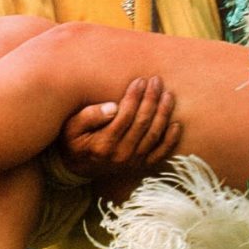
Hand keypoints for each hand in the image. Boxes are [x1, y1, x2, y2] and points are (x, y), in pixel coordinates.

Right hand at [57, 77, 179, 180]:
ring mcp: (133, 162)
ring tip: (168, 95)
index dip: (134, 97)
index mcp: (103, 144)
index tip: (140, 80)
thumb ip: (89, 116)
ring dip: (163, 114)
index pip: (125, 116)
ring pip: (154, 135)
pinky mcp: (141, 166)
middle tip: (156, 81)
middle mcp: (120, 155)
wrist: (77, 168)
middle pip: (142, 123)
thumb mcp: (72, 127)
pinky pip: (161, 154)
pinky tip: (176, 124)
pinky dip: (171, 140)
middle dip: (151, 99)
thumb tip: (113, 107)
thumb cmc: (74, 141)